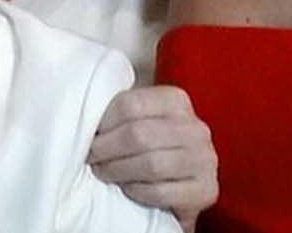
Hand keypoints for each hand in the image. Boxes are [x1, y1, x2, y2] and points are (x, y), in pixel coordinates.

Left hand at [88, 86, 217, 232]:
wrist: (182, 179)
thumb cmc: (151, 144)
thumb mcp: (139, 119)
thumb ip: (120, 114)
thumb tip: (85, 119)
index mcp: (176, 101)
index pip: (130, 105)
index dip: (103, 122)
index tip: (90, 134)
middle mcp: (196, 128)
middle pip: (139, 135)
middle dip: (107, 149)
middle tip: (91, 157)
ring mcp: (205, 160)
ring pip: (152, 165)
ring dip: (119, 171)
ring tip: (103, 172)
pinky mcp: (206, 190)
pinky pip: (162, 192)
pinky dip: (137, 191)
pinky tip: (127, 188)